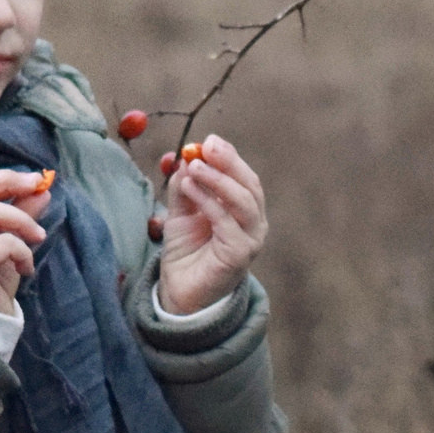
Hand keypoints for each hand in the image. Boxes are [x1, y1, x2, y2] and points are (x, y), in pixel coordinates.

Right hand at [0, 168, 51, 313]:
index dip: (1, 177)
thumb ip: (19, 218)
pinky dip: (23, 251)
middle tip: (37, 186)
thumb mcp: (6, 248)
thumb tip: (42, 191)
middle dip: (9, 181)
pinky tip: (26, 269)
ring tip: (38, 238)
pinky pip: (4, 243)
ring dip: (23, 221)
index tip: (32, 179)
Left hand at [158, 134, 266, 314]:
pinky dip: (208, 201)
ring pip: (243, 201)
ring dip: (218, 180)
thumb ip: (185, 187)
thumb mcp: (181, 212)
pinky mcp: (241, 254)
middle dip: (229, 163)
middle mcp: (254, 224)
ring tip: (194, 167)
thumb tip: (185, 158)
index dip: (230, 157)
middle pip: (250, 186)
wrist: (179, 291)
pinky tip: (190, 189)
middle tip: (206, 147)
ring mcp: (251, 240)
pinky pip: (226, 222)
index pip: (244, 178)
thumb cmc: (186, 252)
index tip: (209, 141)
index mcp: (245, 211)